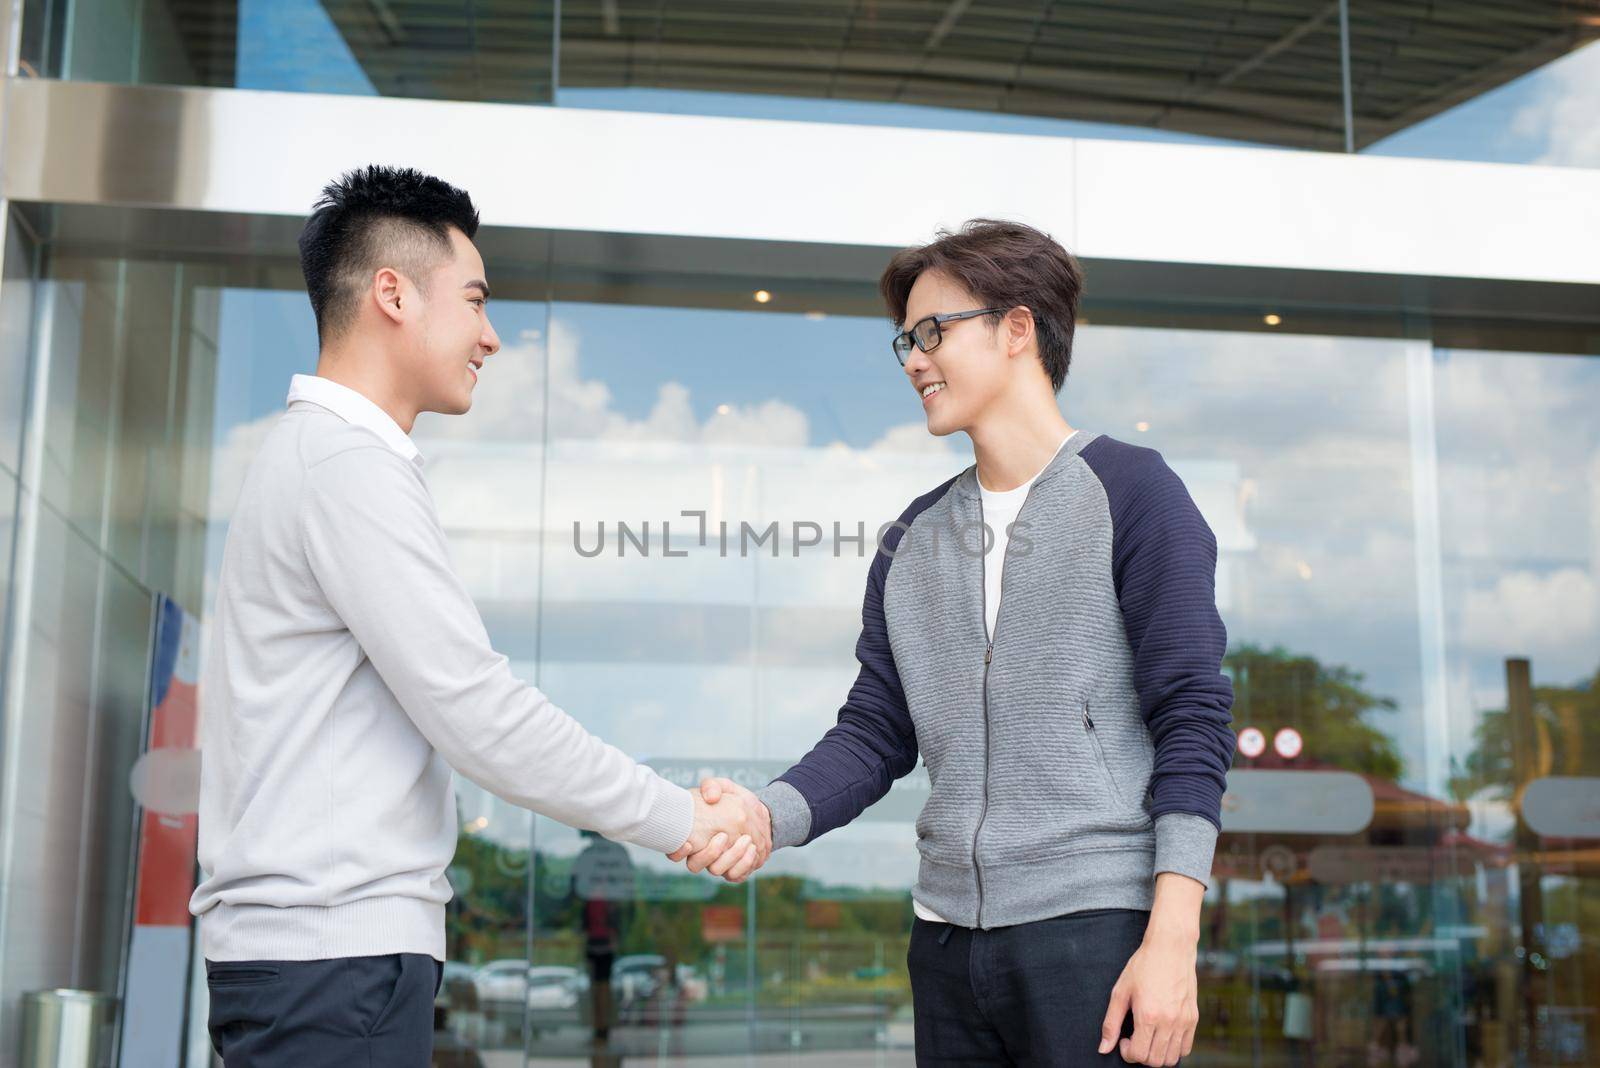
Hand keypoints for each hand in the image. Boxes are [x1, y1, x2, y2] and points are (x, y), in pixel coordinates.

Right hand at [669, 783, 753, 867]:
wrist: (757, 813)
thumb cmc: (734, 801)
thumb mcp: (723, 787)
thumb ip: (712, 786)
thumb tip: (710, 798)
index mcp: (692, 836)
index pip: (673, 852)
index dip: (677, 852)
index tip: (689, 843)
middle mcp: (701, 853)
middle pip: (694, 865)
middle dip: (709, 853)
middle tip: (723, 836)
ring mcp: (717, 863)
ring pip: (716, 870)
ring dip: (730, 857)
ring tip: (745, 840)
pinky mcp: (734, 870)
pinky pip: (736, 876)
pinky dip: (744, 864)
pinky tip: (752, 849)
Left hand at [1098, 924, 1197, 1064]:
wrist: (1170, 948)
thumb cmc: (1143, 966)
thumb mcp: (1120, 991)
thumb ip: (1111, 1022)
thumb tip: (1103, 1047)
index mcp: (1148, 1015)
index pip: (1139, 1055)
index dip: (1127, 1053)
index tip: (1124, 1040)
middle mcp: (1168, 1021)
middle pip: (1155, 1061)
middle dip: (1141, 1056)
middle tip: (1135, 1039)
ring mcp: (1183, 1021)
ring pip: (1172, 1059)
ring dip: (1157, 1055)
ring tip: (1148, 1038)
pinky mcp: (1193, 1018)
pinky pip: (1186, 1048)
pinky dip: (1173, 1049)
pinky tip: (1162, 1035)